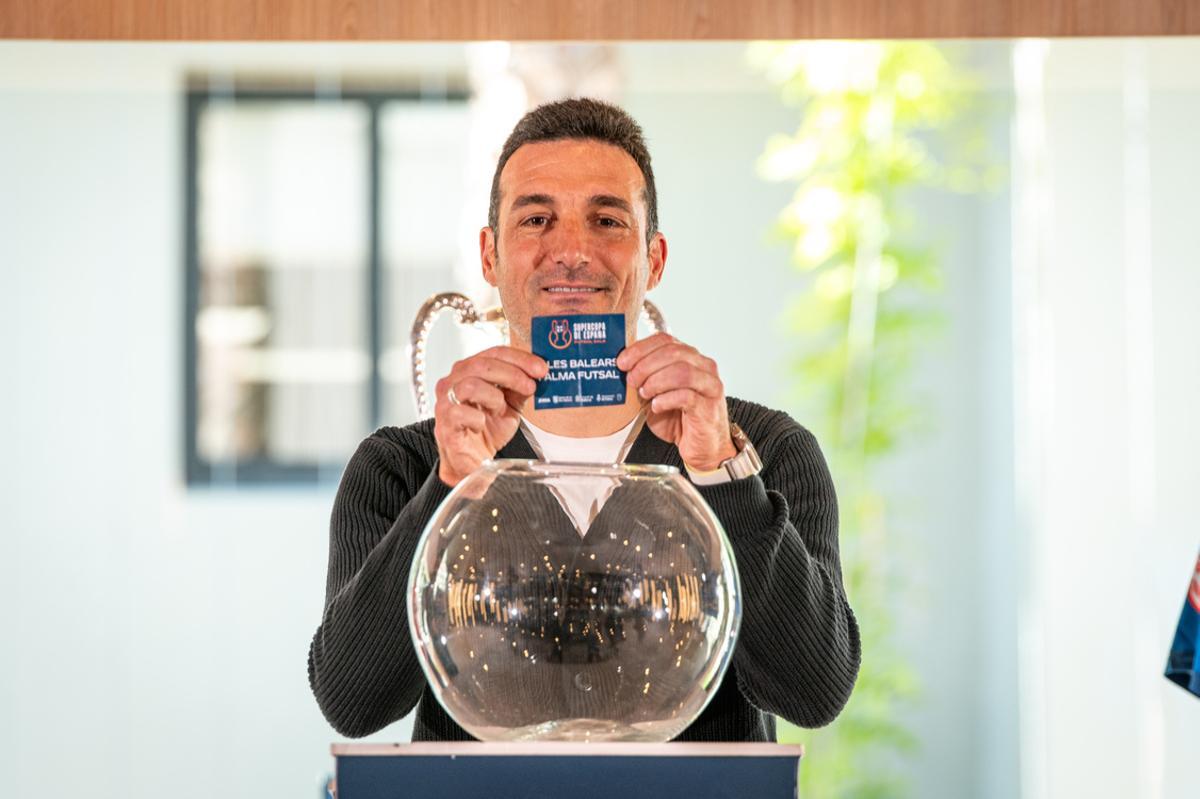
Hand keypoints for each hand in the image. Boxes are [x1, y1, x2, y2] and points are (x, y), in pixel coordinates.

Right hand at [434, 346, 547, 486]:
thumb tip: (538, 373)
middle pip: (481, 365)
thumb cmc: (487, 430)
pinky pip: (460, 413)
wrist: (472, 462)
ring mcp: (445, 402)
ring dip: (494, 396)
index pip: (493, 353)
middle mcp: (453, 382)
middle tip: (530, 386)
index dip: (520, 358)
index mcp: (469, 371)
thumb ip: (521, 388)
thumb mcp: (511, 405)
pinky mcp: (444, 424)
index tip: (540, 369)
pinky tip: (482, 425)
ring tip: (502, 409)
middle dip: (512, 374)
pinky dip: (478, 419)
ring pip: (470, 385)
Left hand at [617, 333, 736, 471]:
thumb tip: (621, 367)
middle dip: (645, 366)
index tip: (622, 362)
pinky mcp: (708, 406)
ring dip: (656, 381)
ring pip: (682, 371)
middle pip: (673, 352)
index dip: (640, 348)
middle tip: (631, 381)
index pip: (665, 340)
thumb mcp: (655, 393)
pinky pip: (687, 396)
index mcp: (689, 357)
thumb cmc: (678, 418)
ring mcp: (709, 385)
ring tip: (645, 394)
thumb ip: (644, 377)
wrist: (700, 446)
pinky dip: (666, 400)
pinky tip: (656, 406)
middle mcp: (703, 367)